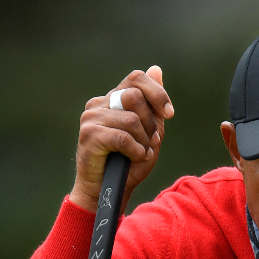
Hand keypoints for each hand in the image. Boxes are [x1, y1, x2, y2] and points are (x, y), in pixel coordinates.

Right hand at [71, 65, 174, 213]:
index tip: (169, 113)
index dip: (157, 93)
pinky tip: (133, 158)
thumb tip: (156, 68)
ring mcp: (91, 118)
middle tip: (152, 142)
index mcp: (113, 99)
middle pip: (135, 95)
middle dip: (151, 122)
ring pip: (132, 119)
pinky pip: (123, 136)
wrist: (109, 190)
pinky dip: (136, 150)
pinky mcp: (89, 134)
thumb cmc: (129, 163)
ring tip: (141, 153)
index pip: (136, 77)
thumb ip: (153, 105)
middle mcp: (99, 103)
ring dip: (144, 140)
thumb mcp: (149, 132)